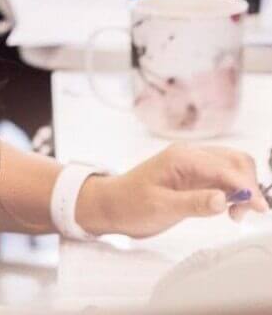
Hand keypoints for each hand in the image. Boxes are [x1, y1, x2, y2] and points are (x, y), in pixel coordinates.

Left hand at [75, 144, 268, 238]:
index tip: (259, 208)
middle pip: (235, 160)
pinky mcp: (195, 177)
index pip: (225, 167)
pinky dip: (235, 191)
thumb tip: (223, 199)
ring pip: (232, 168)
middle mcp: (190, 156)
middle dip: (249, 184)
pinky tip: (230, 209)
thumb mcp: (161, 207)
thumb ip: (193, 203)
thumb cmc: (131, 203)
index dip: (246, 187)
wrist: (112, 204)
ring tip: (236, 213)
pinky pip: (223, 178)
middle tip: (244, 213)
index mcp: (181, 158)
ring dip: (244, 187)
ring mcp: (193, 166)